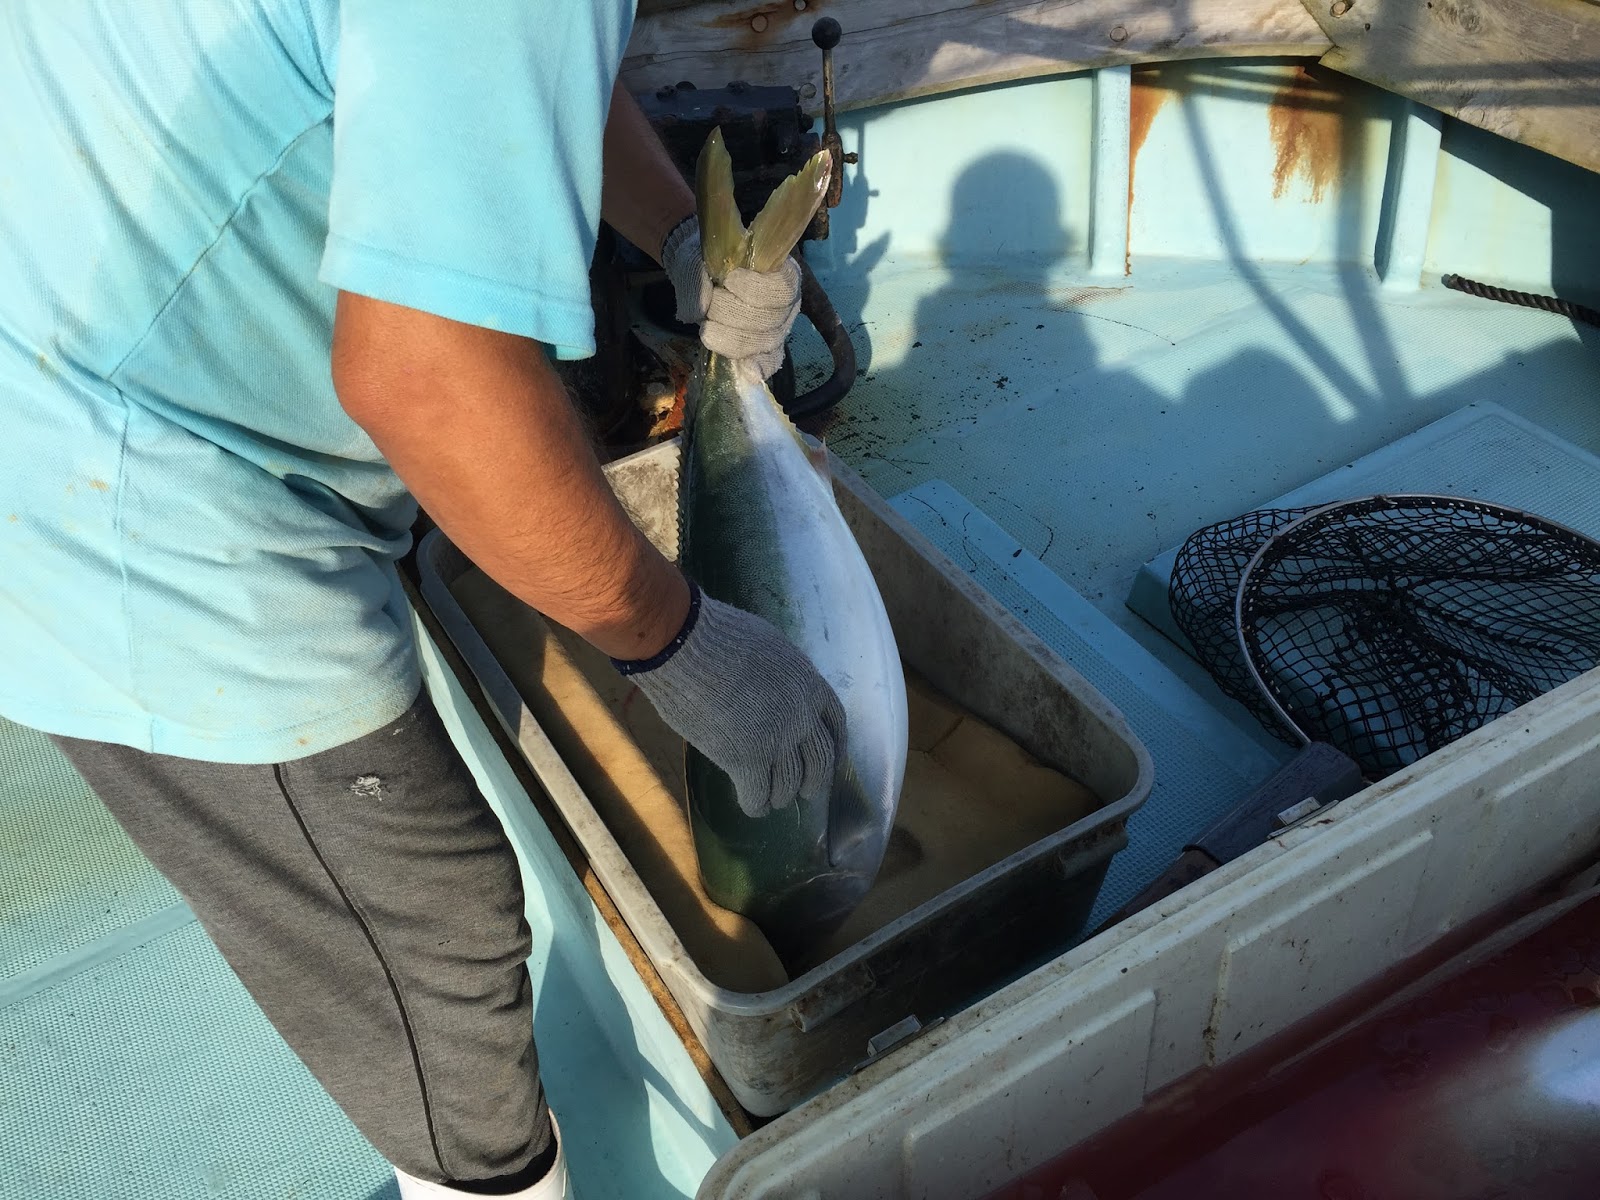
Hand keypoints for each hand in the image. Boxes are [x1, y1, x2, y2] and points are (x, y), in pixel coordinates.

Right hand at [614, 583, 846, 816]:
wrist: (688, 646)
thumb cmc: (718, 637)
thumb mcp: (769, 648)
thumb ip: (782, 677)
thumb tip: (777, 692)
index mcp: (810, 685)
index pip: (835, 724)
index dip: (835, 747)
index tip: (831, 758)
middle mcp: (802, 716)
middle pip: (820, 761)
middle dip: (814, 781)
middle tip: (805, 791)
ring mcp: (776, 740)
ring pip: (788, 784)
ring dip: (781, 795)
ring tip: (772, 800)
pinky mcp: (745, 759)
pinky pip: (757, 794)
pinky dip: (756, 804)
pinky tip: (752, 806)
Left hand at [660, 218, 800, 380]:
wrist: (703, 278)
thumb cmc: (706, 263)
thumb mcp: (695, 259)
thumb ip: (695, 277)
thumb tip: (699, 310)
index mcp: (783, 273)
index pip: (781, 287)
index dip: (755, 288)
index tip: (729, 281)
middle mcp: (788, 304)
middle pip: (769, 319)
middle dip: (731, 314)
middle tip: (709, 305)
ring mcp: (779, 330)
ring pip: (763, 342)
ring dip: (729, 337)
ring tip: (707, 326)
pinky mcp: (767, 351)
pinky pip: (769, 362)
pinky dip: (757, 367)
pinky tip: (746, 372)